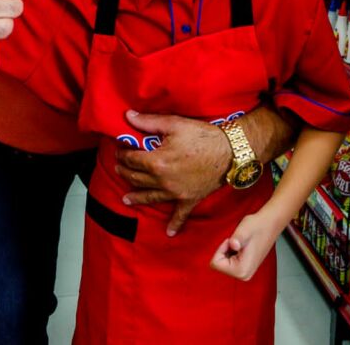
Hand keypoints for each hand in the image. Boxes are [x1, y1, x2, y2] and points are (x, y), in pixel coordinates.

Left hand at [115, 110, 231, 235]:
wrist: (230, 151)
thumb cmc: (202, 136)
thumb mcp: (174, 124)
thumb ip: (148, 122)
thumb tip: (128, 117)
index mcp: (156, 162)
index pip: (132, 159)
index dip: (122, 154)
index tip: (119, 150)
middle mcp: (163, 181)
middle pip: (136, 178)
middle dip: (124, 172)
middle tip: (118, 168)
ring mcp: (176, 193)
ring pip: (150, 197)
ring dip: (136, 197)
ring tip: (126, 199)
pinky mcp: (189, 199)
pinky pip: (180, 214)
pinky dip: (174, 225)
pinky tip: (169, 233)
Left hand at [210, 213, 277, 281]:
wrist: (270, 224)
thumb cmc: (258, 226)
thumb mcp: (244, 230)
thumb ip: (237, 238)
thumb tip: (233, 245)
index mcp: (242, 270)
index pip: (216, 264)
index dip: (221, 249)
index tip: (233, 242)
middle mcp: (243, 275)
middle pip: (219, 265)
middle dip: (224, 251)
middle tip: (237, 242)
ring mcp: (245, 273)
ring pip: (223, 263)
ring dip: (228, 251)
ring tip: (241, 244)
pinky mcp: (245, 269)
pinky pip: (229, 262)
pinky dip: (232, 252)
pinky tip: (242, 246)